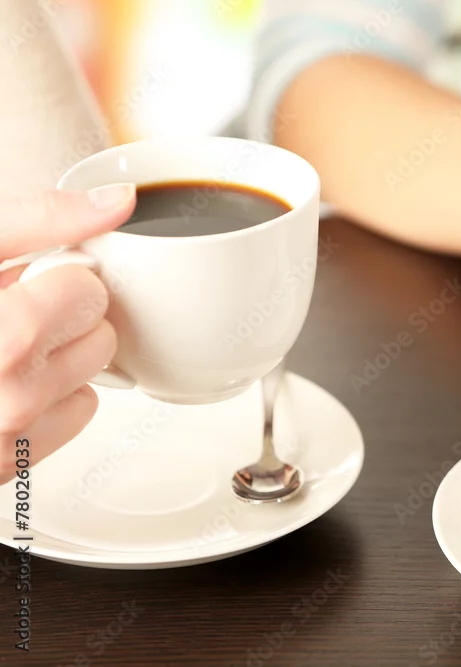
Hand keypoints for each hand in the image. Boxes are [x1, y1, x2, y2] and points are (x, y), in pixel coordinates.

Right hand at [0, 184, 134, 483]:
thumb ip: (35, 218)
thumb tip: (115, 200)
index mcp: (4, 338)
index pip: (88, 290)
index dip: (57, 272)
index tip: (28, 273)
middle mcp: (9, 399)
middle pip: (98, 333)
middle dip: (61, 312)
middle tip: (5, 306)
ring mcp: (7, 442)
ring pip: (93, 375)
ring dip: (57, 353)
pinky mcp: (7, 467)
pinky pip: (75, 414)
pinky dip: (49, 394)